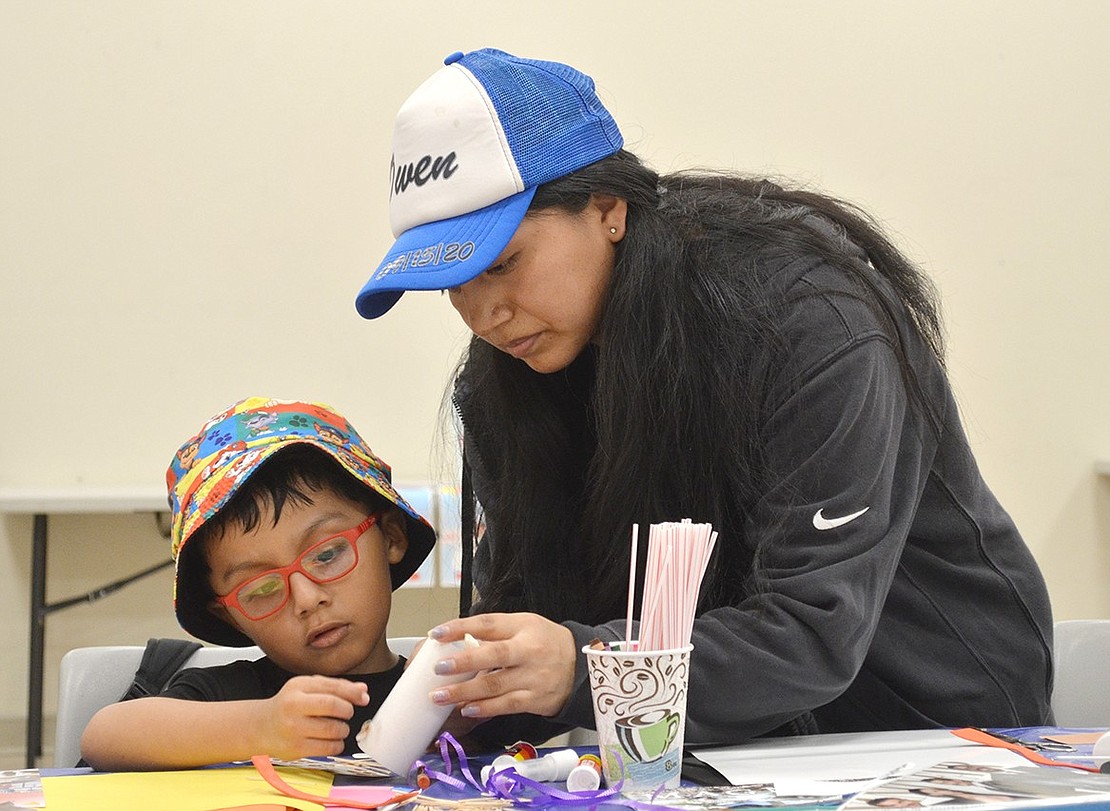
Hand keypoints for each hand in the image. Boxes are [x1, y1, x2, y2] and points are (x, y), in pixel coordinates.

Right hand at [259, 675, 368, 758]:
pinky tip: (332, 740)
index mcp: (298, 687)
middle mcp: (293, 707)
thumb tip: (362, 690)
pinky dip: (337, 744)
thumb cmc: (289, 705)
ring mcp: (293, 730)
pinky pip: (328, 748)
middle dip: (348, 710)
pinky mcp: (296, 749)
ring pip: (333, 729)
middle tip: (347, 712)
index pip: (332, 688)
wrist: (262, 727)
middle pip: (333, 706)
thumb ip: (335, 686)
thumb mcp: (308, 687)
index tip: (363, 697)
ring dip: (343, 729)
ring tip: (338, 727)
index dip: (353, 693)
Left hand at [426, 613, 575, 719]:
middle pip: (494, 655)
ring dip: (465, 692)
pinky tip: (466, 709)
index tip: (436, 634)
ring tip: (441, 695)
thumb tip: (458, 640)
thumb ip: (495, 632)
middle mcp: (528, 650)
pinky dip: (485, 708)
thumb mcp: (524, 625)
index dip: (461, 627)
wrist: (581, 666)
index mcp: (523, 626)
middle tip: (439, 667)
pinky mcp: (535, 699)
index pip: (489, 624)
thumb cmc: (546, 643)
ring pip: (496, 685)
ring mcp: (533, 676)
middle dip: (464, 661)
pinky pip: (506, 705)